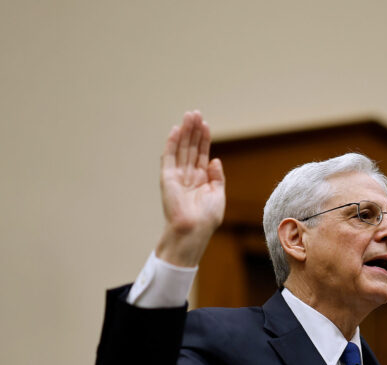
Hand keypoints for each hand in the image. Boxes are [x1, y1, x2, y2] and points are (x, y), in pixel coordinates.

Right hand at [155, 111, 224, 266]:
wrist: (193, 230)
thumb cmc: (207, 218)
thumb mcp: (218, 194)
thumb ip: (217, 177)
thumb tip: (214, 160)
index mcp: (200, 180)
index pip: (201, 154)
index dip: (203, 139)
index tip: (205, 124)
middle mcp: (188, 176)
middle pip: (190, 148)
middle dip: (193, 131)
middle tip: (195, 113)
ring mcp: (177, 176)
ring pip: (181, 149)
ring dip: (185, 132)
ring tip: (189, 116)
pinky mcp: (167, 178)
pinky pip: (169, 157)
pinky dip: (172, 143)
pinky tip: (176, 130)